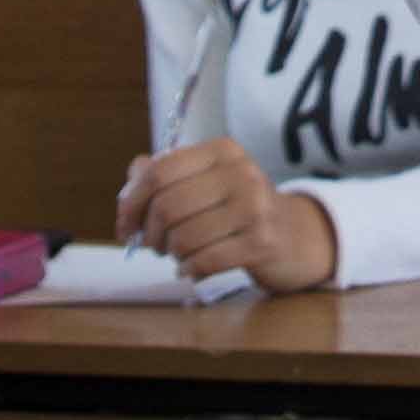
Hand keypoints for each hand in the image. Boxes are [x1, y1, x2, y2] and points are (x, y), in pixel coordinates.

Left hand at [117, 140, 340, 292]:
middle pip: (167, 205)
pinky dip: (189, 269)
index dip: (132, 202)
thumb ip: (164, 177)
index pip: (159, 171)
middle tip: (153, 245)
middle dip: (149, 233)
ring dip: (170, 253)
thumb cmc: (238, 209)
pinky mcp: (261, 242)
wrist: (295, 235)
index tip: (124, 225)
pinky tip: (191, 268)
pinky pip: (204, 260)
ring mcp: (254, 207)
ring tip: (178, 254)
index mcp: (222, 150)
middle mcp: (241, 172)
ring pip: (183, 237)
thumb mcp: (205, 182)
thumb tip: (129, 186)